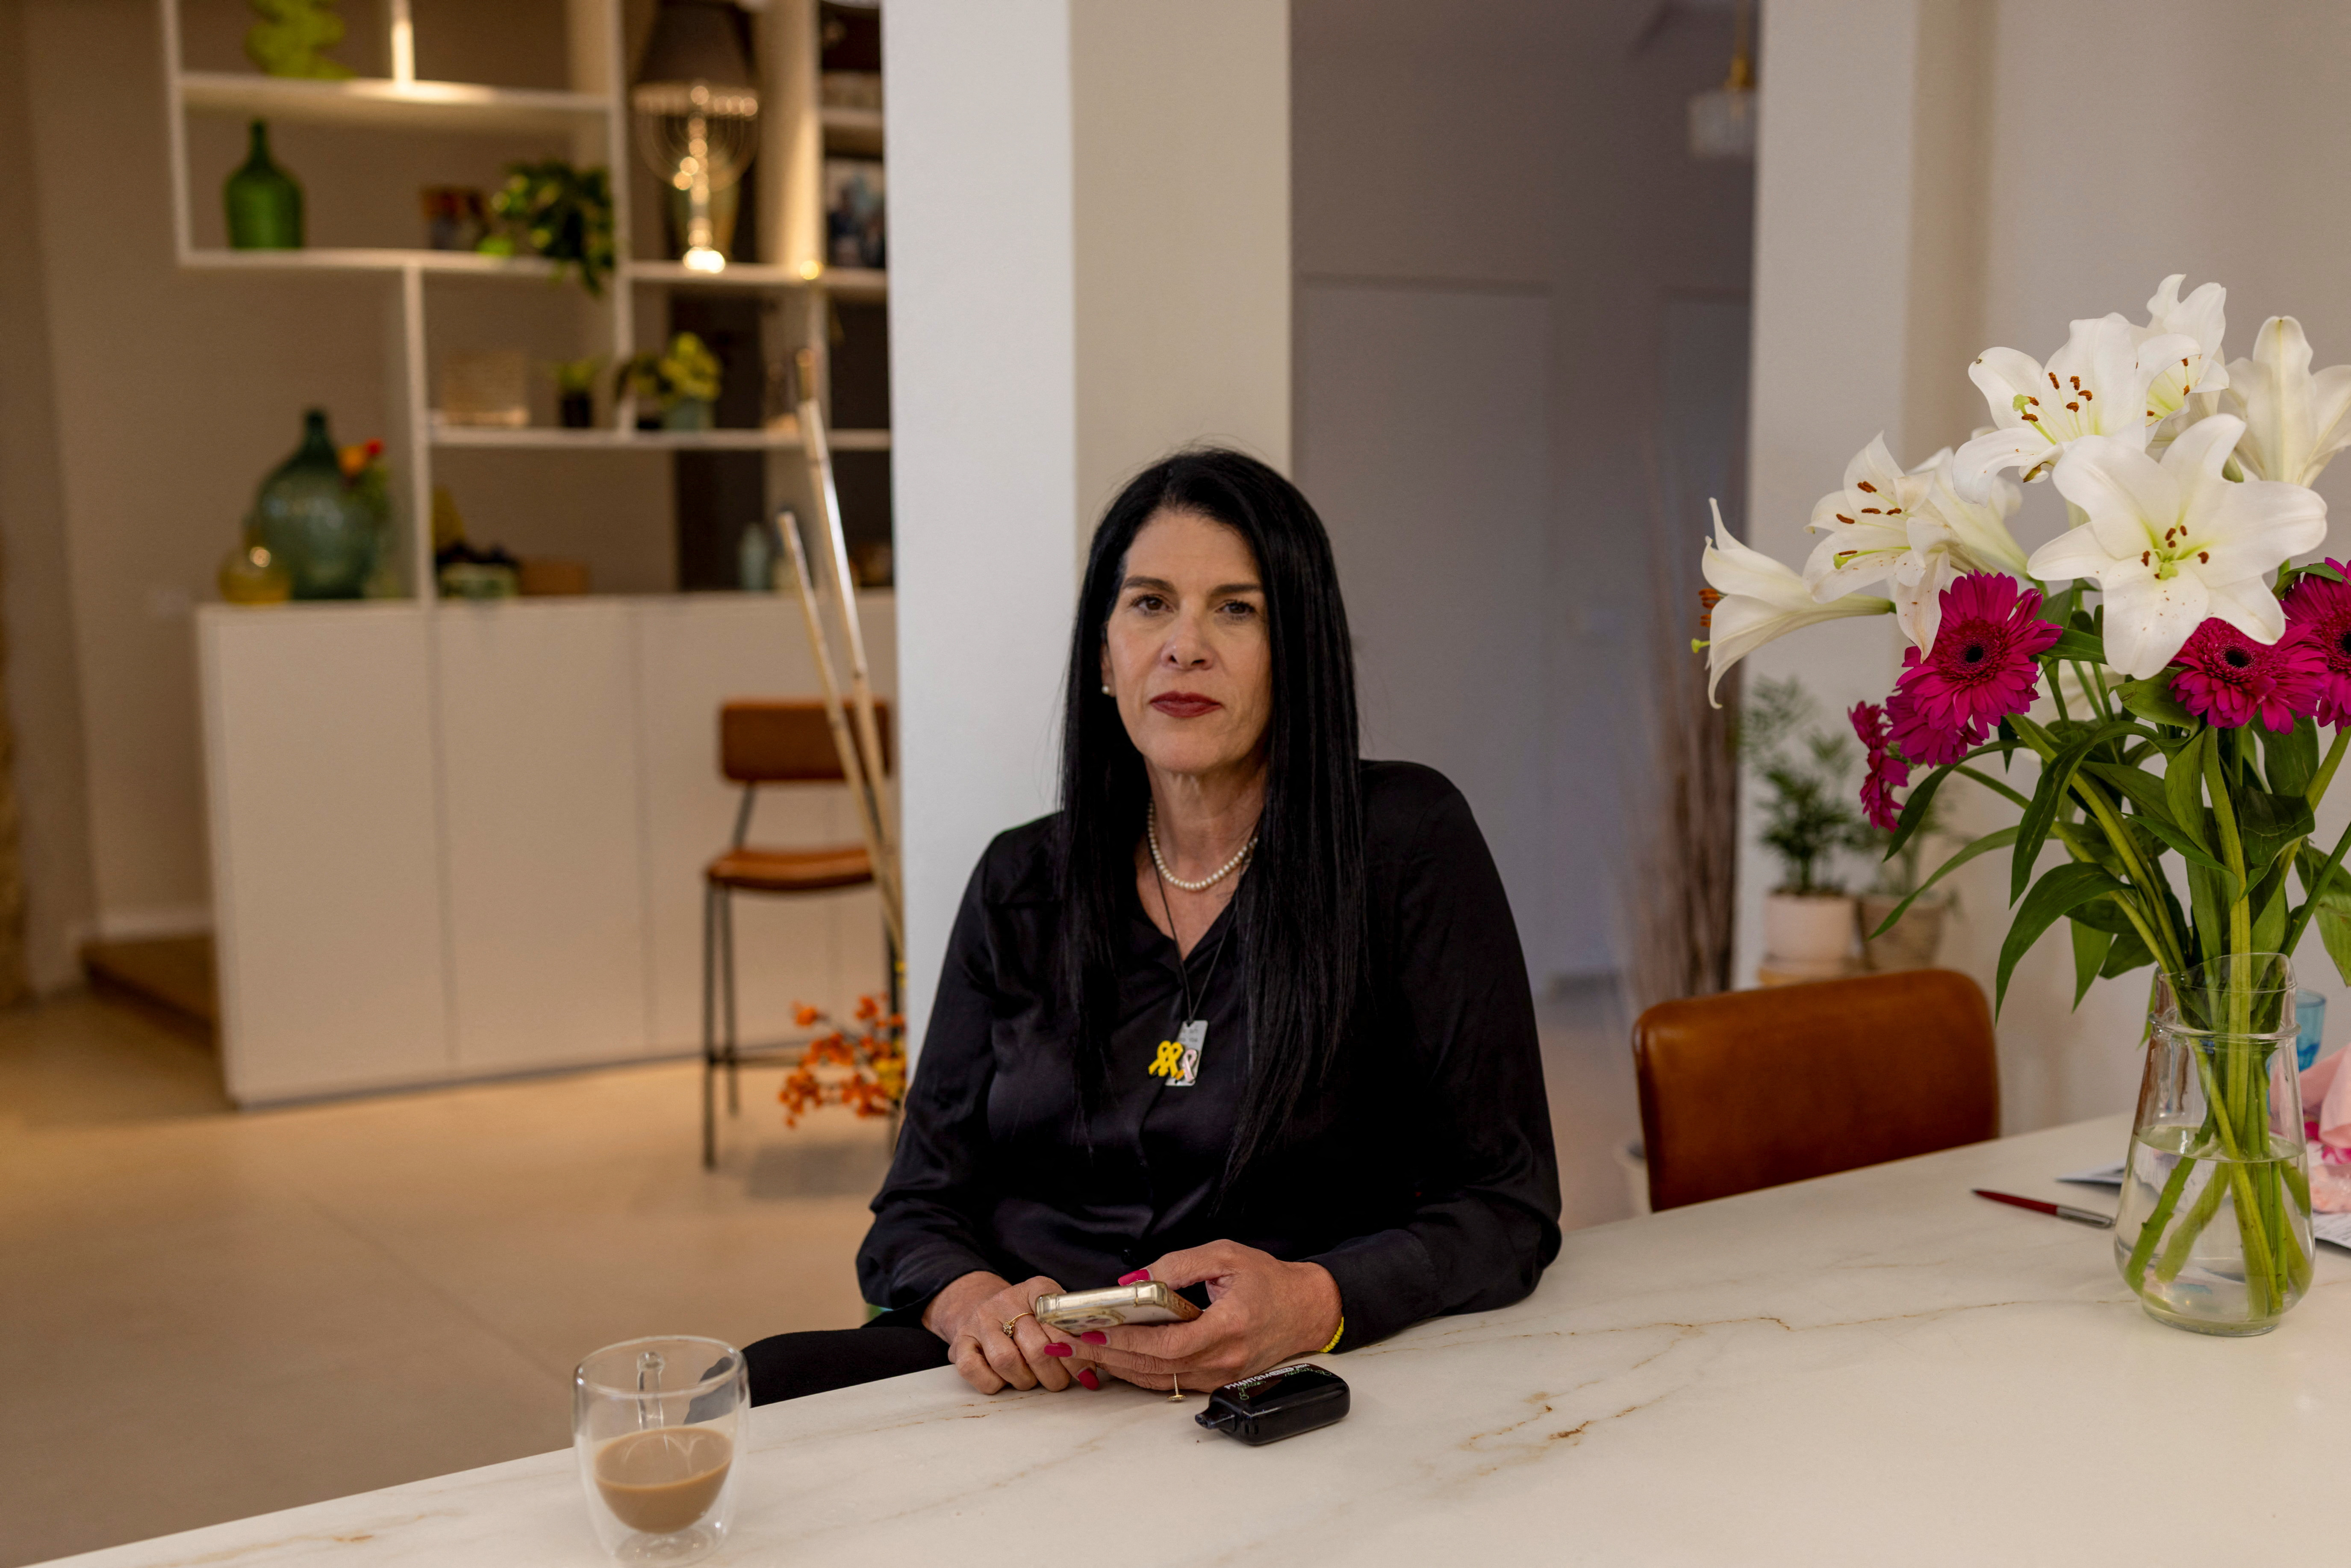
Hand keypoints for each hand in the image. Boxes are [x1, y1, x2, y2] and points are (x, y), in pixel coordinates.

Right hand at [923, 1271, 1095, 1393]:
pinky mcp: (959, 1343)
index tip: (1087, 1370)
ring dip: (1025, 1380)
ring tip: (1033, 1380)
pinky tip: (1004, 1380)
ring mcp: (979, 1322)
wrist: (978, 1306)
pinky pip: (974, 1370)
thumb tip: (1099, 1350)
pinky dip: (993, 1383)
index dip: (1076, 1351)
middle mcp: (1005, 1301)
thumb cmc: (1026, 1317)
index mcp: (1035, 1289)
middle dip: (1054, 1374)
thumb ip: (1074, 1326)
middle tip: (1060, 1382)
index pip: (1059, 1320)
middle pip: (1035, 1347)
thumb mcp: (1051, 1311)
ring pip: (1006, 1361)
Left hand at [1073, 1241, 1340, 1392]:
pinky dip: (1138, 1370)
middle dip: (1106, 1355)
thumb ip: (1178, 1266)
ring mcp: (1220, 1376)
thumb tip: (1132, 1282)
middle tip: (1066, 1342)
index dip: (1127, 1340)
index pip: (1168, 1344)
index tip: (1092, 1330)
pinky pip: (1170, 1381)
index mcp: (1228, 1327)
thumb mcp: (1224, 1255)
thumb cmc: (1268, 1280)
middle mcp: (1223, 1360)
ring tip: (1078, 1349)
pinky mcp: (1216, 1380)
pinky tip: (1113, 1356)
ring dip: (1116, 1365)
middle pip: (1154, 1367)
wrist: (1306, 1309)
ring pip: (1158, 1379)